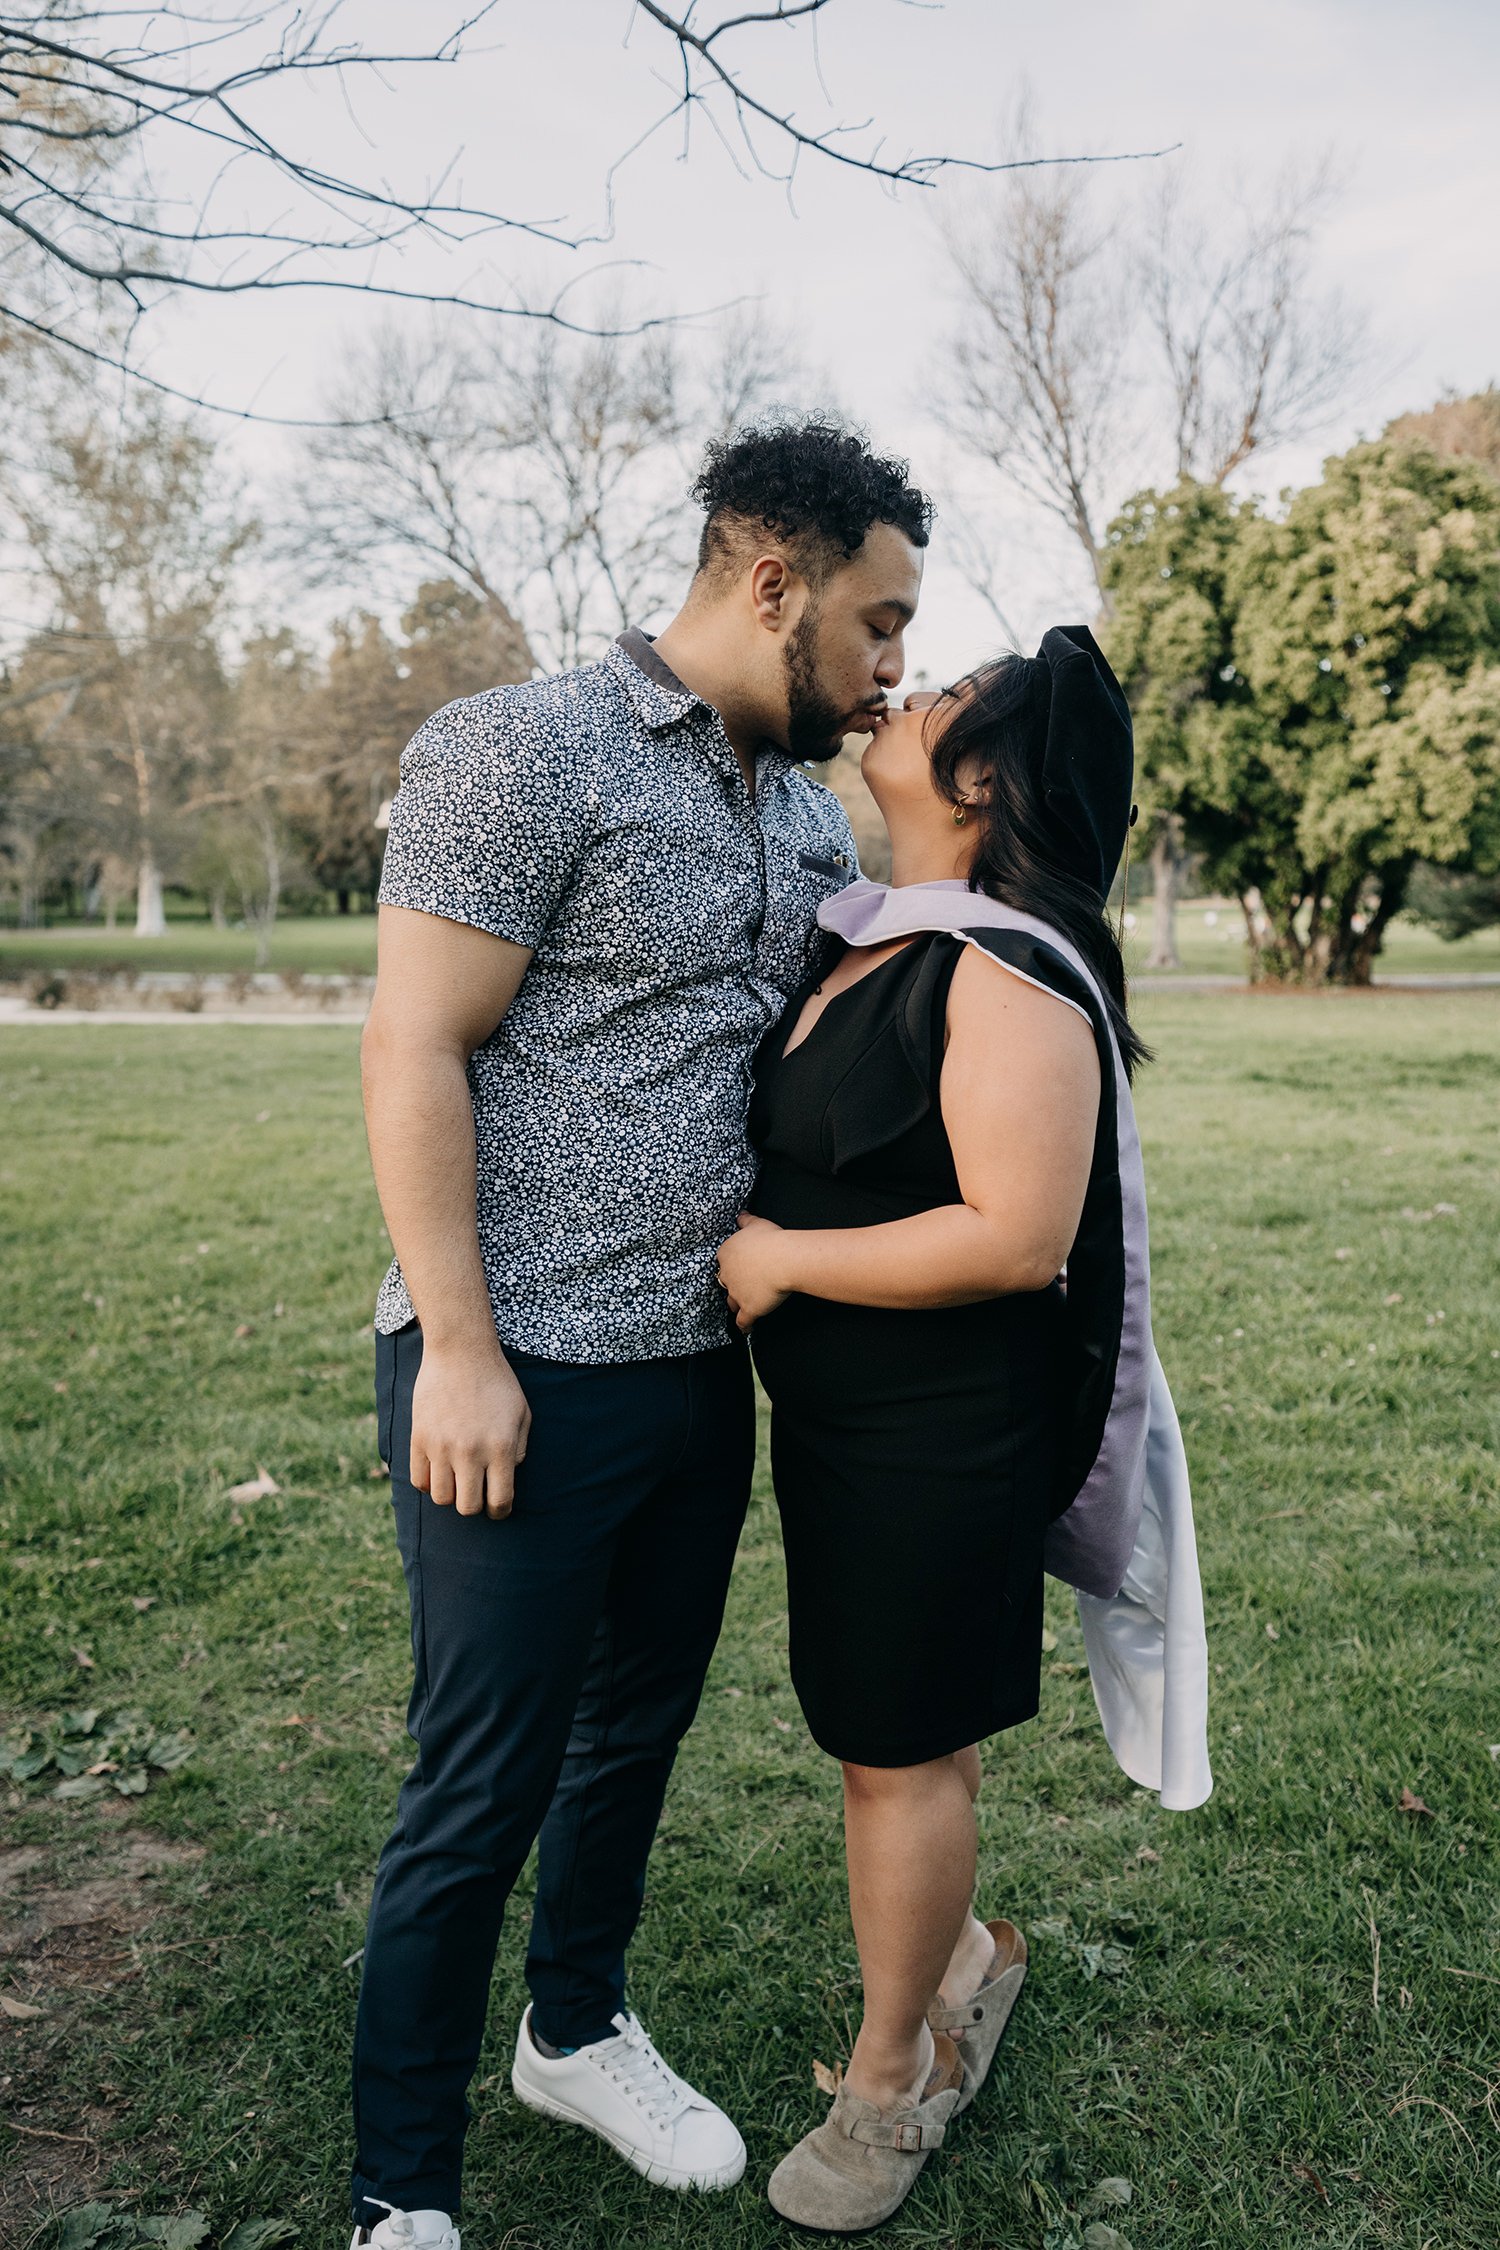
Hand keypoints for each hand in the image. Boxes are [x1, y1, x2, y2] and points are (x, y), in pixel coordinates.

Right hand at [409, 1341, 531, 1519]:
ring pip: (441, 1498)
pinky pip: (419, 1480)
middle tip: (476, 1492)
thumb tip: (508, 1475)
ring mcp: (442, 1447)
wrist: (461, 1352)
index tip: (497, 1508)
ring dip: (451, 1494)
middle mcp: (470, 1452)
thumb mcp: (522, 1413)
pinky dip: (429, 1482)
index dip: (499, 1511)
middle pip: (467, 1507)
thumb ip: (520, 1449)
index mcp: (500, 1448)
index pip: (499, 1501)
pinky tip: (438, 1471)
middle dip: (474, 1505)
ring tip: (456, 1480)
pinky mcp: (419, 1438)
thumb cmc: (497, 1382)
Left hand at [716, 1212, 792, 1332]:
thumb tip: (741, 1215)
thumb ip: (746, 1220)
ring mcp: (737, 1293)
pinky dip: (744, 1326)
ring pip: (732, 1302)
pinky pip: (742, 1321)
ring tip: (743, 1305)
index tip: (740, 1267)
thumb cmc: (772, 1240)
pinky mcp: (749, 1308)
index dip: (732, 1265)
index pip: (723, 1262)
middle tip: (746, 1284)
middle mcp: (727, 1274)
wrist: (784, 1259)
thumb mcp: (757, 1224)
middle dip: (734, 1284)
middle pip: (725, 1283)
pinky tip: (746, 1329)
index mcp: (726, 1253)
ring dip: (737, 1303)